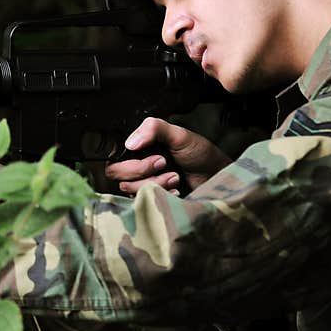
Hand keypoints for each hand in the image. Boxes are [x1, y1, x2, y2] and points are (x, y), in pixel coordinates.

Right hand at [105, 117, 231, 194]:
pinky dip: (161, 195)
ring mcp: (142, 183)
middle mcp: (135, 166)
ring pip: (129, 189)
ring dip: (155, 183)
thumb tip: (131, 143)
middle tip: (164, 164)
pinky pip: (143, 201)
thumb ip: (153, 128)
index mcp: (137, 148)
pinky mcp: (150, 199)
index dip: (129, 160)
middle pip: (115, 173)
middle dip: (142, 171)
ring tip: (175, 177)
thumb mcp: (178, 134)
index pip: (114, 156)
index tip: (155, 157)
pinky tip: (176, 190)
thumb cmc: (199, 153)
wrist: (216, 176)